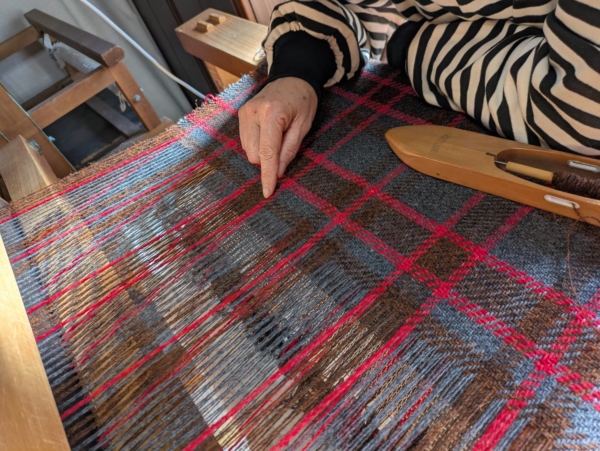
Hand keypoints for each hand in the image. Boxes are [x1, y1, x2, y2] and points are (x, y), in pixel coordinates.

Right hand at [239, 77, 317, 197]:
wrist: (292, 77)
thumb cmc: (303, 101)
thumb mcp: (304, 126)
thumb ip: (289, 150)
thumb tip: (277, 172)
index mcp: (271, 114)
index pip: (267, 153)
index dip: (267, 175)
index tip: (267, 192)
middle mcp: (253, 113)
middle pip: (255, 155)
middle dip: (269, 160)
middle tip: (285, 144)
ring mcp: (244, 113)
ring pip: (248, 151)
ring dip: (263, 153)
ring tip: (277, 135)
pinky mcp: (241, 115)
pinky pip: (245, 142)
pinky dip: (257, 145)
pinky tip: (268, 134)